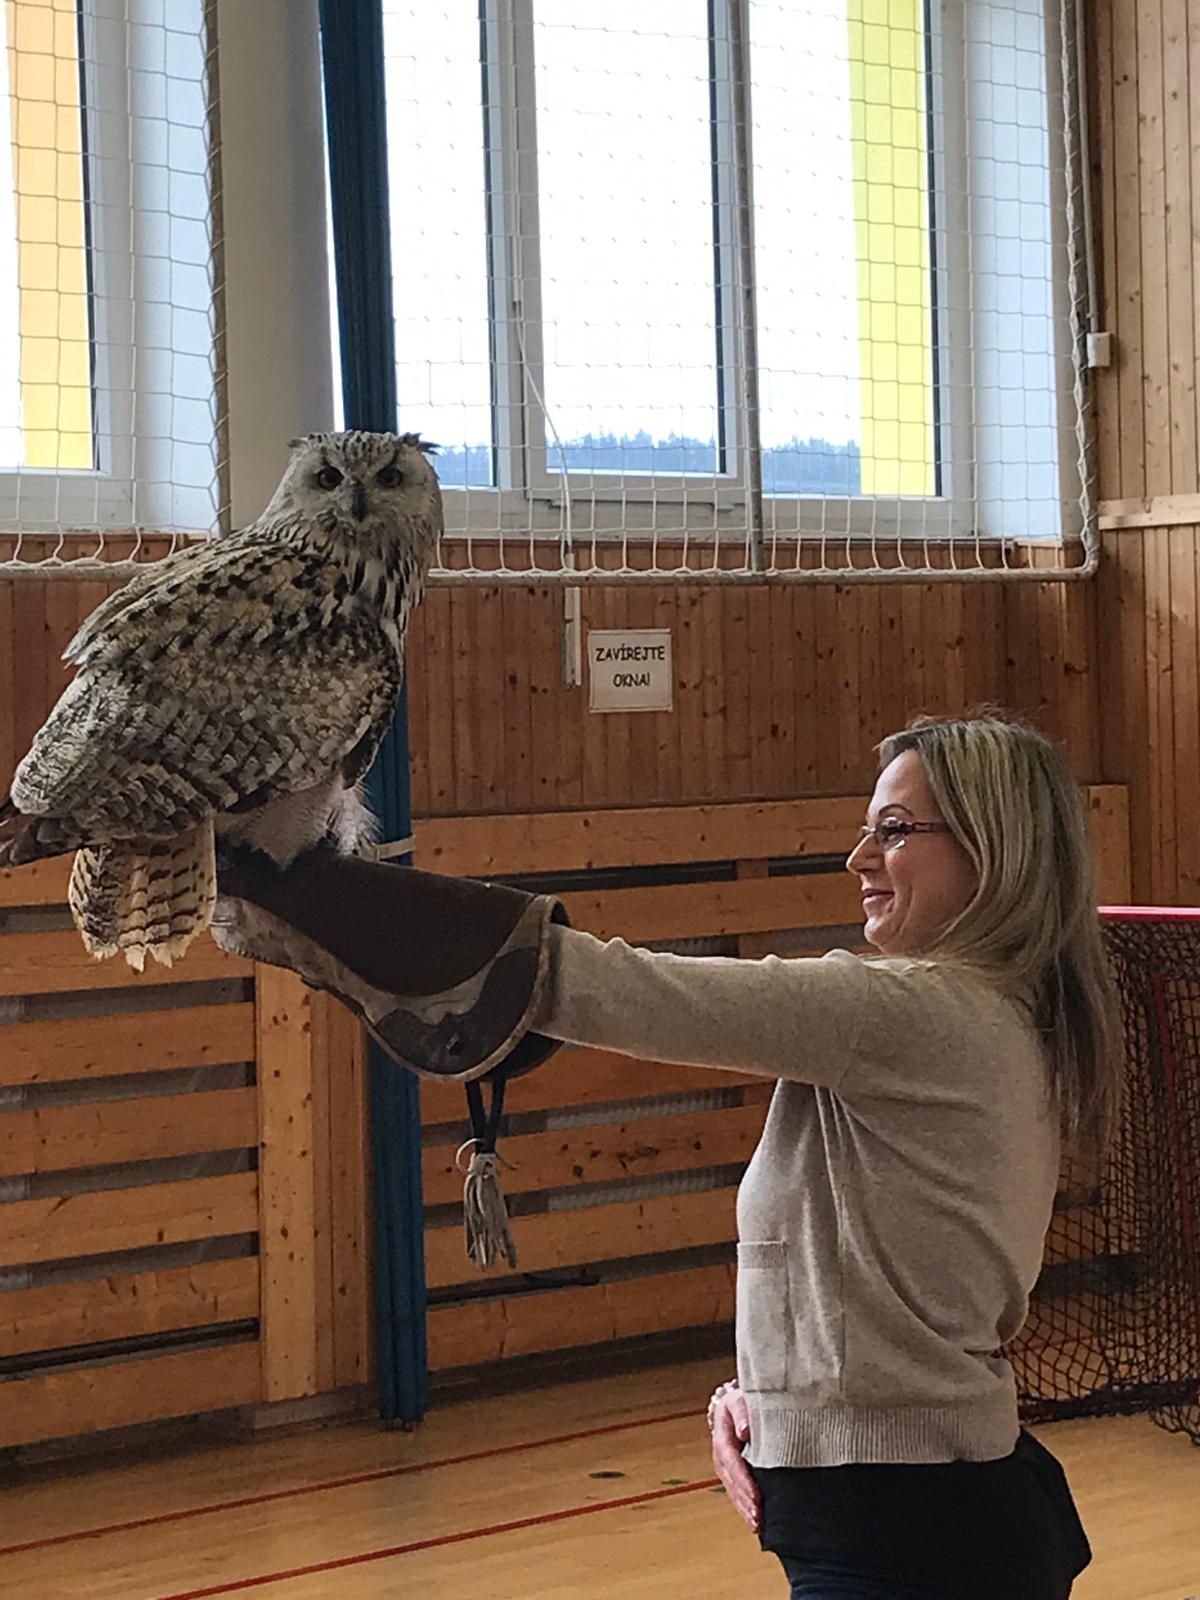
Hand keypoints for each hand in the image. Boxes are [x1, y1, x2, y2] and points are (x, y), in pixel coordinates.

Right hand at [708, 1382, 760, 1536]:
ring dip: (745, 1509)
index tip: (756, 1497)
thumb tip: (745, 1431)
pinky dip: (745, 1508)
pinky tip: (755, 1521)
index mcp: (722, 1436)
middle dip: (745, 1501)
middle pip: (732, 1482)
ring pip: (733, 1491)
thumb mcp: (741, 1399)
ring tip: (758, 1524)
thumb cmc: (742, 1401)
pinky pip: (737, 1492)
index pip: (732, 1462)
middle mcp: (720, 1455)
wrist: (736, 1404)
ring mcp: (725, 1466)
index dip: (744, 1481)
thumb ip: (742, 1412)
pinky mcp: (732, 1473)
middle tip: (759, 1518)